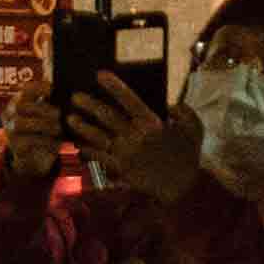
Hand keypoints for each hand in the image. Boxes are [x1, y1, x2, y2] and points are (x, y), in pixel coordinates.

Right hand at [0, 87, 63, 182]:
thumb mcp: (46, 115)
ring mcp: (10, 131)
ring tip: (58, 128)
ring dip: (42, 124)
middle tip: (58, 114)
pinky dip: (43, 140)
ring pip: (20, 123)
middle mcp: (10, 115)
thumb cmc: (44, 131)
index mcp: (18, 102)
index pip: (23, 89)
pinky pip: (27, 140)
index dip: (37, 87)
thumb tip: (61, 87)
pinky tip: (55, 141)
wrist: (36, 158)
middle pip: (19, 106)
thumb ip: (50, 102)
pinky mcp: (15, 146)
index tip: (52, 89)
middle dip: (41, 108)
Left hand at [69, 77, 195, 202]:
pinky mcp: (120, 168)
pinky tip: (76, 144)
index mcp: (152, 124)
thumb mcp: (194, 131)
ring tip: (69, 118)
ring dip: (83, 127)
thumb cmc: (187, 157)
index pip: (130, 101)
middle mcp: (135, 137)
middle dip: (90, 105)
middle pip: (108, 117)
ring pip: (99, 137)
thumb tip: (172, 105)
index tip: (100, 74)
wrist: (182, 189)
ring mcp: (125, 153)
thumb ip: (185, 113)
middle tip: (75, 96)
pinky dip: (87, 150)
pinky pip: (99, 157)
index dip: (115, 87)